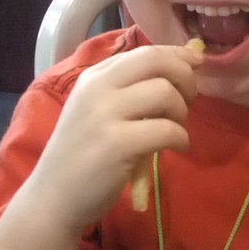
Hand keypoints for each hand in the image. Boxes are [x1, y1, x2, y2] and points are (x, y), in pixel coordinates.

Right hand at [25, 43, 203, 231]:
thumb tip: (183, 64)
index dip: (178, 55)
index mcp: (94, 77)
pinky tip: (176, 148)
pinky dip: (181, 138)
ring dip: (181, 112)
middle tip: (188, 101)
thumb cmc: (82, 154)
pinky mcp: (117, 144)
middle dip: (185, 77)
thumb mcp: (97, 110)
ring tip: (174, 129)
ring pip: (165, 93)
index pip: (145, 51)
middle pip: (157, 63)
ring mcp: (104, 115)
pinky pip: (167, 130)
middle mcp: (96, 89)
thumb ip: (130, 87)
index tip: (196, 63)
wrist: (52, 198)